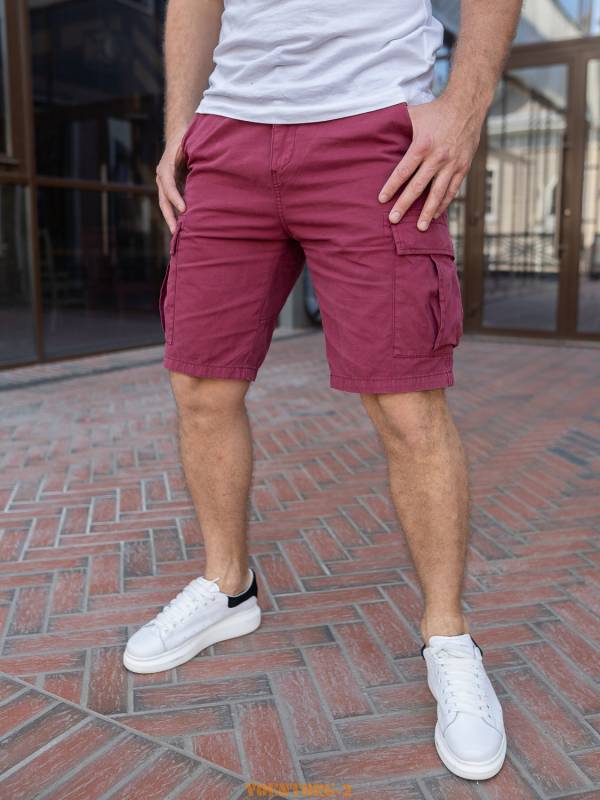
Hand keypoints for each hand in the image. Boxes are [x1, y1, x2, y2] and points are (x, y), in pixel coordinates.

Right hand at [156, 125, 189, 232]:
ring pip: (165, 204)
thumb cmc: (189, 140)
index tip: (184, 209)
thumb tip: (213, 167)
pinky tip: (184, 225)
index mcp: (166, 166)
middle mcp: (162, 176)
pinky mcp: (169, 187)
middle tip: (176, 231)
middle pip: (163, 199)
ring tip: (178, 234)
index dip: (175, 197)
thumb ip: (197, 159)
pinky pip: (171, 203)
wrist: (179, 135)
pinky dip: (176, 213)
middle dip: (170, 216)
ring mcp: (163, 182)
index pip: (168, 184)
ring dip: (172, 219)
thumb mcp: (191, 147)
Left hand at [378, 93, 484, 229]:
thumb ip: (397, 126)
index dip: (392, 187)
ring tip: (419, 228)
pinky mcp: (463, 167)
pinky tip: (435, 215)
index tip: (382, 200)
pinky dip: (444, 203)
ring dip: (428, 212)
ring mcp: (452, 164)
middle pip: (418, 186)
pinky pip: (452, 189)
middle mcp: (437, 157)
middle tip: (394, 219)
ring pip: (438, 193)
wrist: (467, 105)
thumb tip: (375, 131)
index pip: (403, 171)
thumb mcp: (414, 114)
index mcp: (422, 145)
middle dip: (404, 205)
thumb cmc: (435, 110)